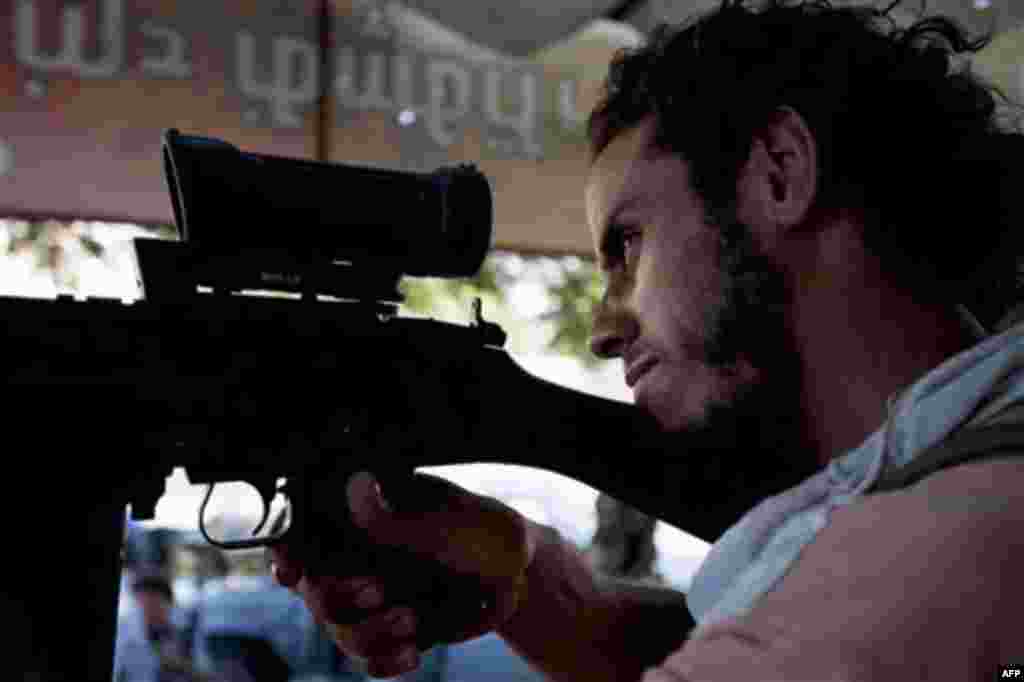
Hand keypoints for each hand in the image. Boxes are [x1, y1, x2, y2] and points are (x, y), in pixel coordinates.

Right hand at [268, 470, 534, 677]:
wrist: (516, 576)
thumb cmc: (485, 531)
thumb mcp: (453, 522)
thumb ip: (404, 519)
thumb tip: (357, 487)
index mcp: (362, 511)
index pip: (304, 525)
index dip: (285, 548)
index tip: (292, 569)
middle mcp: (353, 553)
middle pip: (312, 586)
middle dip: (337, 598)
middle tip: (377, 592)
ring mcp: (366, 594)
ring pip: (337, 627)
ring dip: (368, 634)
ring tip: (412, 622)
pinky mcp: (384, 629)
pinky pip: (365, 658)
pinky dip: (384, 661)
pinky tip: (412, 654)